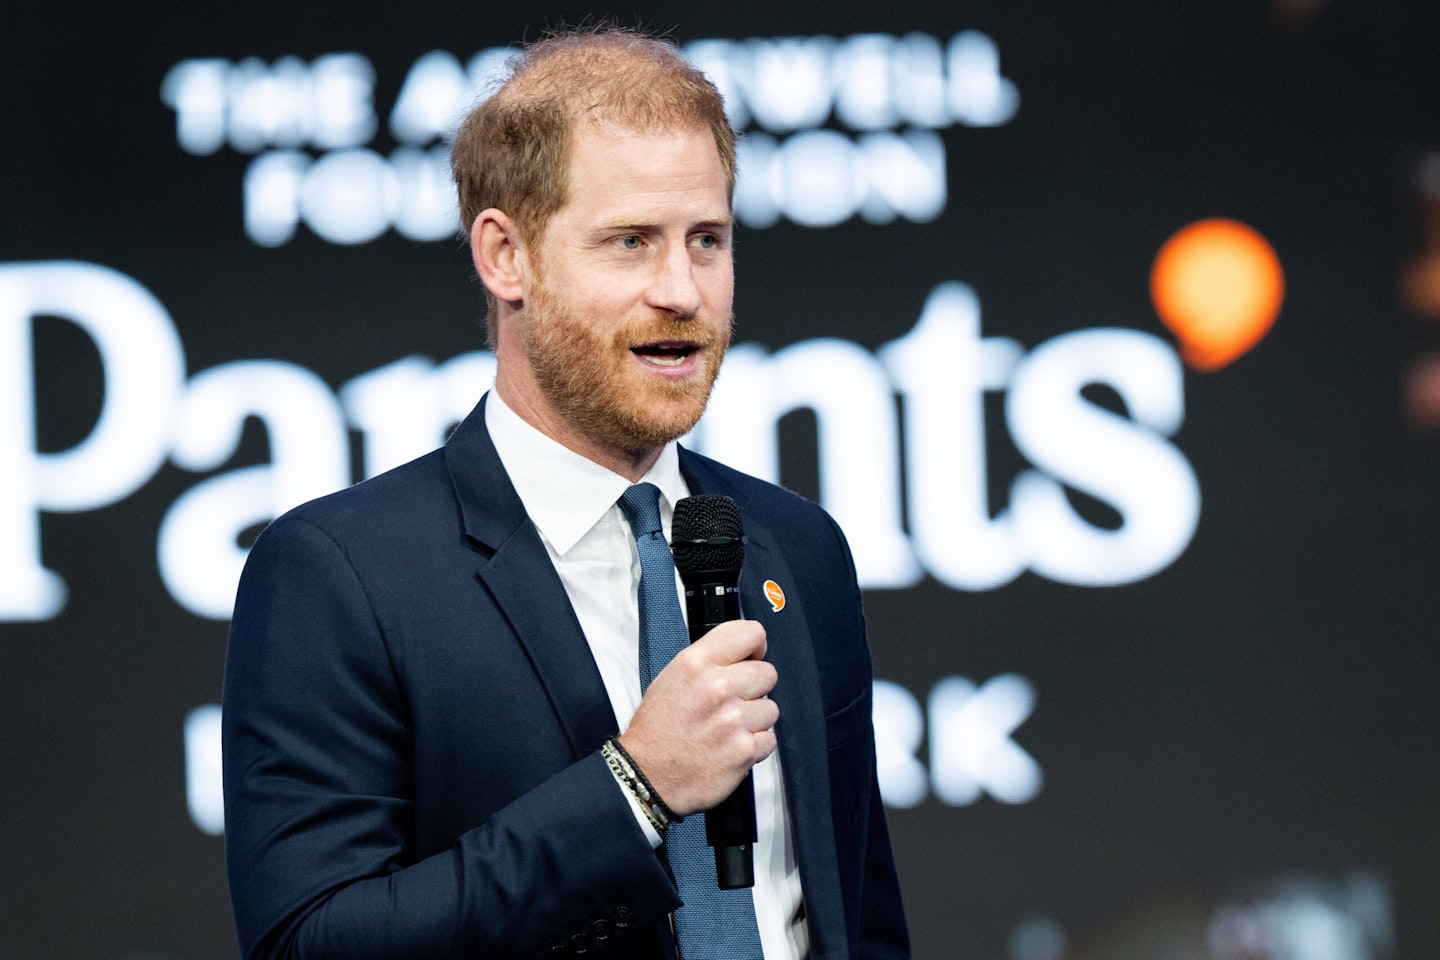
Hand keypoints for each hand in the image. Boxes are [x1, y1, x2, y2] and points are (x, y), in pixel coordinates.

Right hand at [617, 620, 778, 815]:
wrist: (646, 775)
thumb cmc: (656, 730)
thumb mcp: (673, 677)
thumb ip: (710, 661)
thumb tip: (743, 655)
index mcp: (698, 663)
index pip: (752, 634)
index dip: (756, 648)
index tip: (753, 658)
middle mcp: (718, 686)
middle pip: (768, 673)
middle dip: (754, 688)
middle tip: (733, 702)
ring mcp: (734, 719)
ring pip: (771, 709)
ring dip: (755, 720)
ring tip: (728, 729)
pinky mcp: (745, 749)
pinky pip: (769, 739)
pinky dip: (754, 746)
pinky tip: (730, 747)